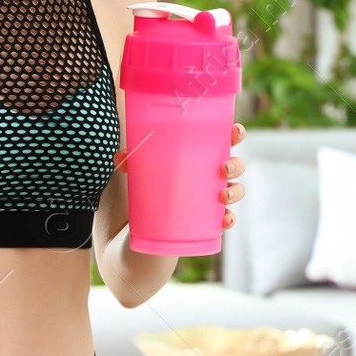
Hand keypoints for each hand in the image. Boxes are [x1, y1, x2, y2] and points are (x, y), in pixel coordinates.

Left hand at [110, 122, 246, 228]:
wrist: (142, 224)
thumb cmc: (150, 184)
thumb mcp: (140, 171)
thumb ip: (132, 162)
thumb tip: (119, 157)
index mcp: (201, 154)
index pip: (224, 140)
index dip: (235, 134)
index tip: (235, 131)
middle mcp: (212, 174)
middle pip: (235, 165)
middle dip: (236, 165)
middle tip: (224, 168)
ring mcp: (212, 195)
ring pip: (235, 190)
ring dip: (235, 192)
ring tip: (222, 196)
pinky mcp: (209, 218)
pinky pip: (226, 218)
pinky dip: (229, 219)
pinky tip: (225, 220)